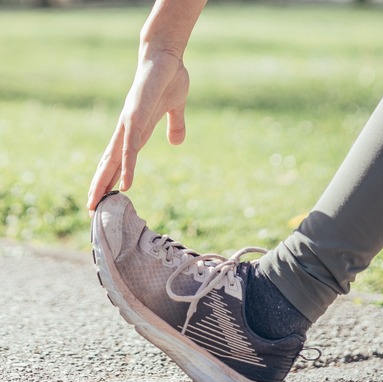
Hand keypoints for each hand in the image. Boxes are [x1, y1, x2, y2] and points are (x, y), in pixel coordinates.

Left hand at [87, 51, 189, 213]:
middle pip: (109, 162)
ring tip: (97, 203)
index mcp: (136, 128)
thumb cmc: (170, 76)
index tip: (105, 197)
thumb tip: (176, 142)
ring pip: (113, 159)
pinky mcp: (136, 116)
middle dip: (100, 185)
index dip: (111, 177)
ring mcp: (129, 122)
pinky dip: (126, 167)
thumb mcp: (177, 106)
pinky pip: (131, 147)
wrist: (166, 55)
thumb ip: (175, 124)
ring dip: (104, 182)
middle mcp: (127, 128)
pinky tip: (124, 183)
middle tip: (91, 210)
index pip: (119, 158)